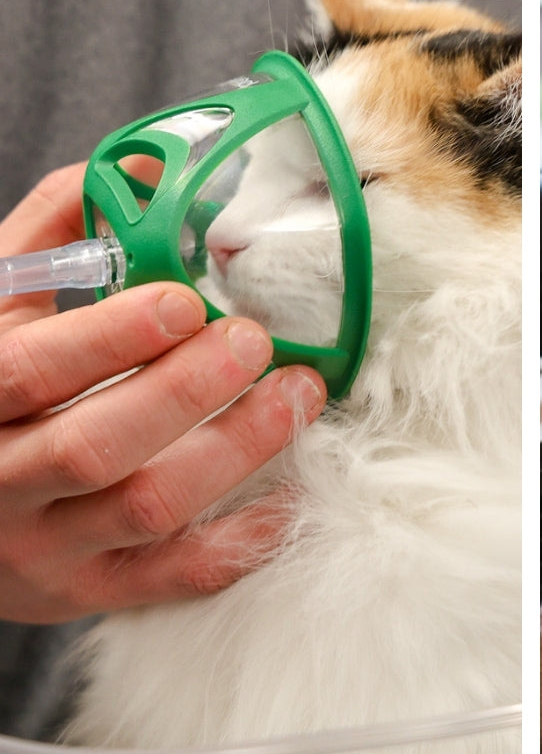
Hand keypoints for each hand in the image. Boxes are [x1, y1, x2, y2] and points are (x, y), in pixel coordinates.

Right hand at [0, 166, 327, 622]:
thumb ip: (53, 230)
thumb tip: (143, 162)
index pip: (30, 371)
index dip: (111, 337)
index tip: (186, 300)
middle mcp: (1, 479)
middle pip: (96, 444)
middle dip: (188, 389)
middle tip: (256, 340)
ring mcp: (45, 546)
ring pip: (149, 506)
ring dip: (237, 448)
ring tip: (299, 394)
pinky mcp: (89, 590)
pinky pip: (177, 575)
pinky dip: (243, 537)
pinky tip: (293, 490)